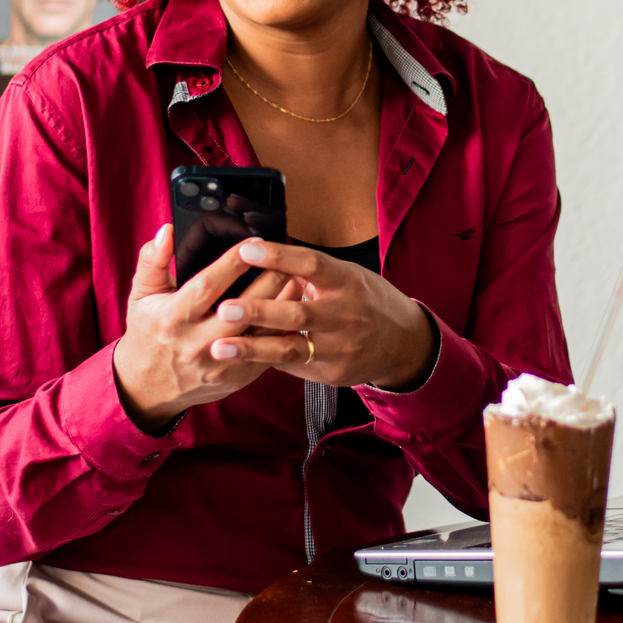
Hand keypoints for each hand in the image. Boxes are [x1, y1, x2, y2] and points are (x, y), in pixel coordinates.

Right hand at [113, 225, 303, 430]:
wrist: (149, 387)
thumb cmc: (148, 333)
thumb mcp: (141, 296)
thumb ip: (152, 261)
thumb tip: (167, 231)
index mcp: (174, 318)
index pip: (209, 285)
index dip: (234, 262)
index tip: (254, 242)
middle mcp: (197, 343)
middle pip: (244, 308)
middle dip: (270, 279)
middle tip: (286, 257)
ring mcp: (220, 364)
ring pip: (262, 331)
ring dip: (283, 304)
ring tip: (297, 279)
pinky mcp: (237, 377)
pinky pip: (268, 352)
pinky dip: (283, 329)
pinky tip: (293, 309)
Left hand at [203, 240, 436, 392]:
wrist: (403, 343)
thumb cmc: (366, 301)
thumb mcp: (347, 276)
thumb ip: (311, 272)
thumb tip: (265, 254)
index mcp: (346, 281)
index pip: (310, 264)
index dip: (278, 256)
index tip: (246, 250)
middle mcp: (344, 314)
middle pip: (297, 313)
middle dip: (258, 311)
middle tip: (224, 307)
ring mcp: (339, 346)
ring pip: (291, 347)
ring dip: (252, 348)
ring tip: (219, 346)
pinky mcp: (333, 372)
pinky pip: (294, 365)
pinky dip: (267, 359)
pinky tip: (239, 360)